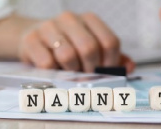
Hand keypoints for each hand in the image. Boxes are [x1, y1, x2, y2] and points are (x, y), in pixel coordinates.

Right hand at [18, 12, 134, 72]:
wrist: (35, 38)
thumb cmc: (70, 46)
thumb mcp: (93, 48)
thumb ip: (114, 58)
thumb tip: (130, 67)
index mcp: (89, 20)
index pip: (110, 42)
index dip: (111, 62)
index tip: (106, 72)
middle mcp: (70, 19)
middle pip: (89, 48)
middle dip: (91, 69)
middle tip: (87, 77)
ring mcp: (49, 27)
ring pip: (68, 55)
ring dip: (72, 72)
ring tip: (71, 73)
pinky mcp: (31, 40)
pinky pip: (47, 63)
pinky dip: (54, 73)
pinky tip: (55, 71)